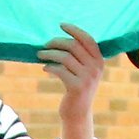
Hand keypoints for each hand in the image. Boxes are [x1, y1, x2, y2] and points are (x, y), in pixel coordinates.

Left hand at [37, 21, 104, 138]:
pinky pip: (60, 70)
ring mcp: (87, 78)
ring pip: (64, 57)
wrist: (78, 113)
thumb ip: (79, 55)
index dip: (74, 30)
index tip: (61, 25)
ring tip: (40, 55)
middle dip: (56, 42)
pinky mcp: (77, 87)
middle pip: (73, 46)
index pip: (88, 39)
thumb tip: (62, 37)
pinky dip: (50, 67)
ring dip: (49, 54)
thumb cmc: (76, 88)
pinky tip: (45, 68)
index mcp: (99, 61)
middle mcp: (96, 68)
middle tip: (45, 45)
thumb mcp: (83, 71)